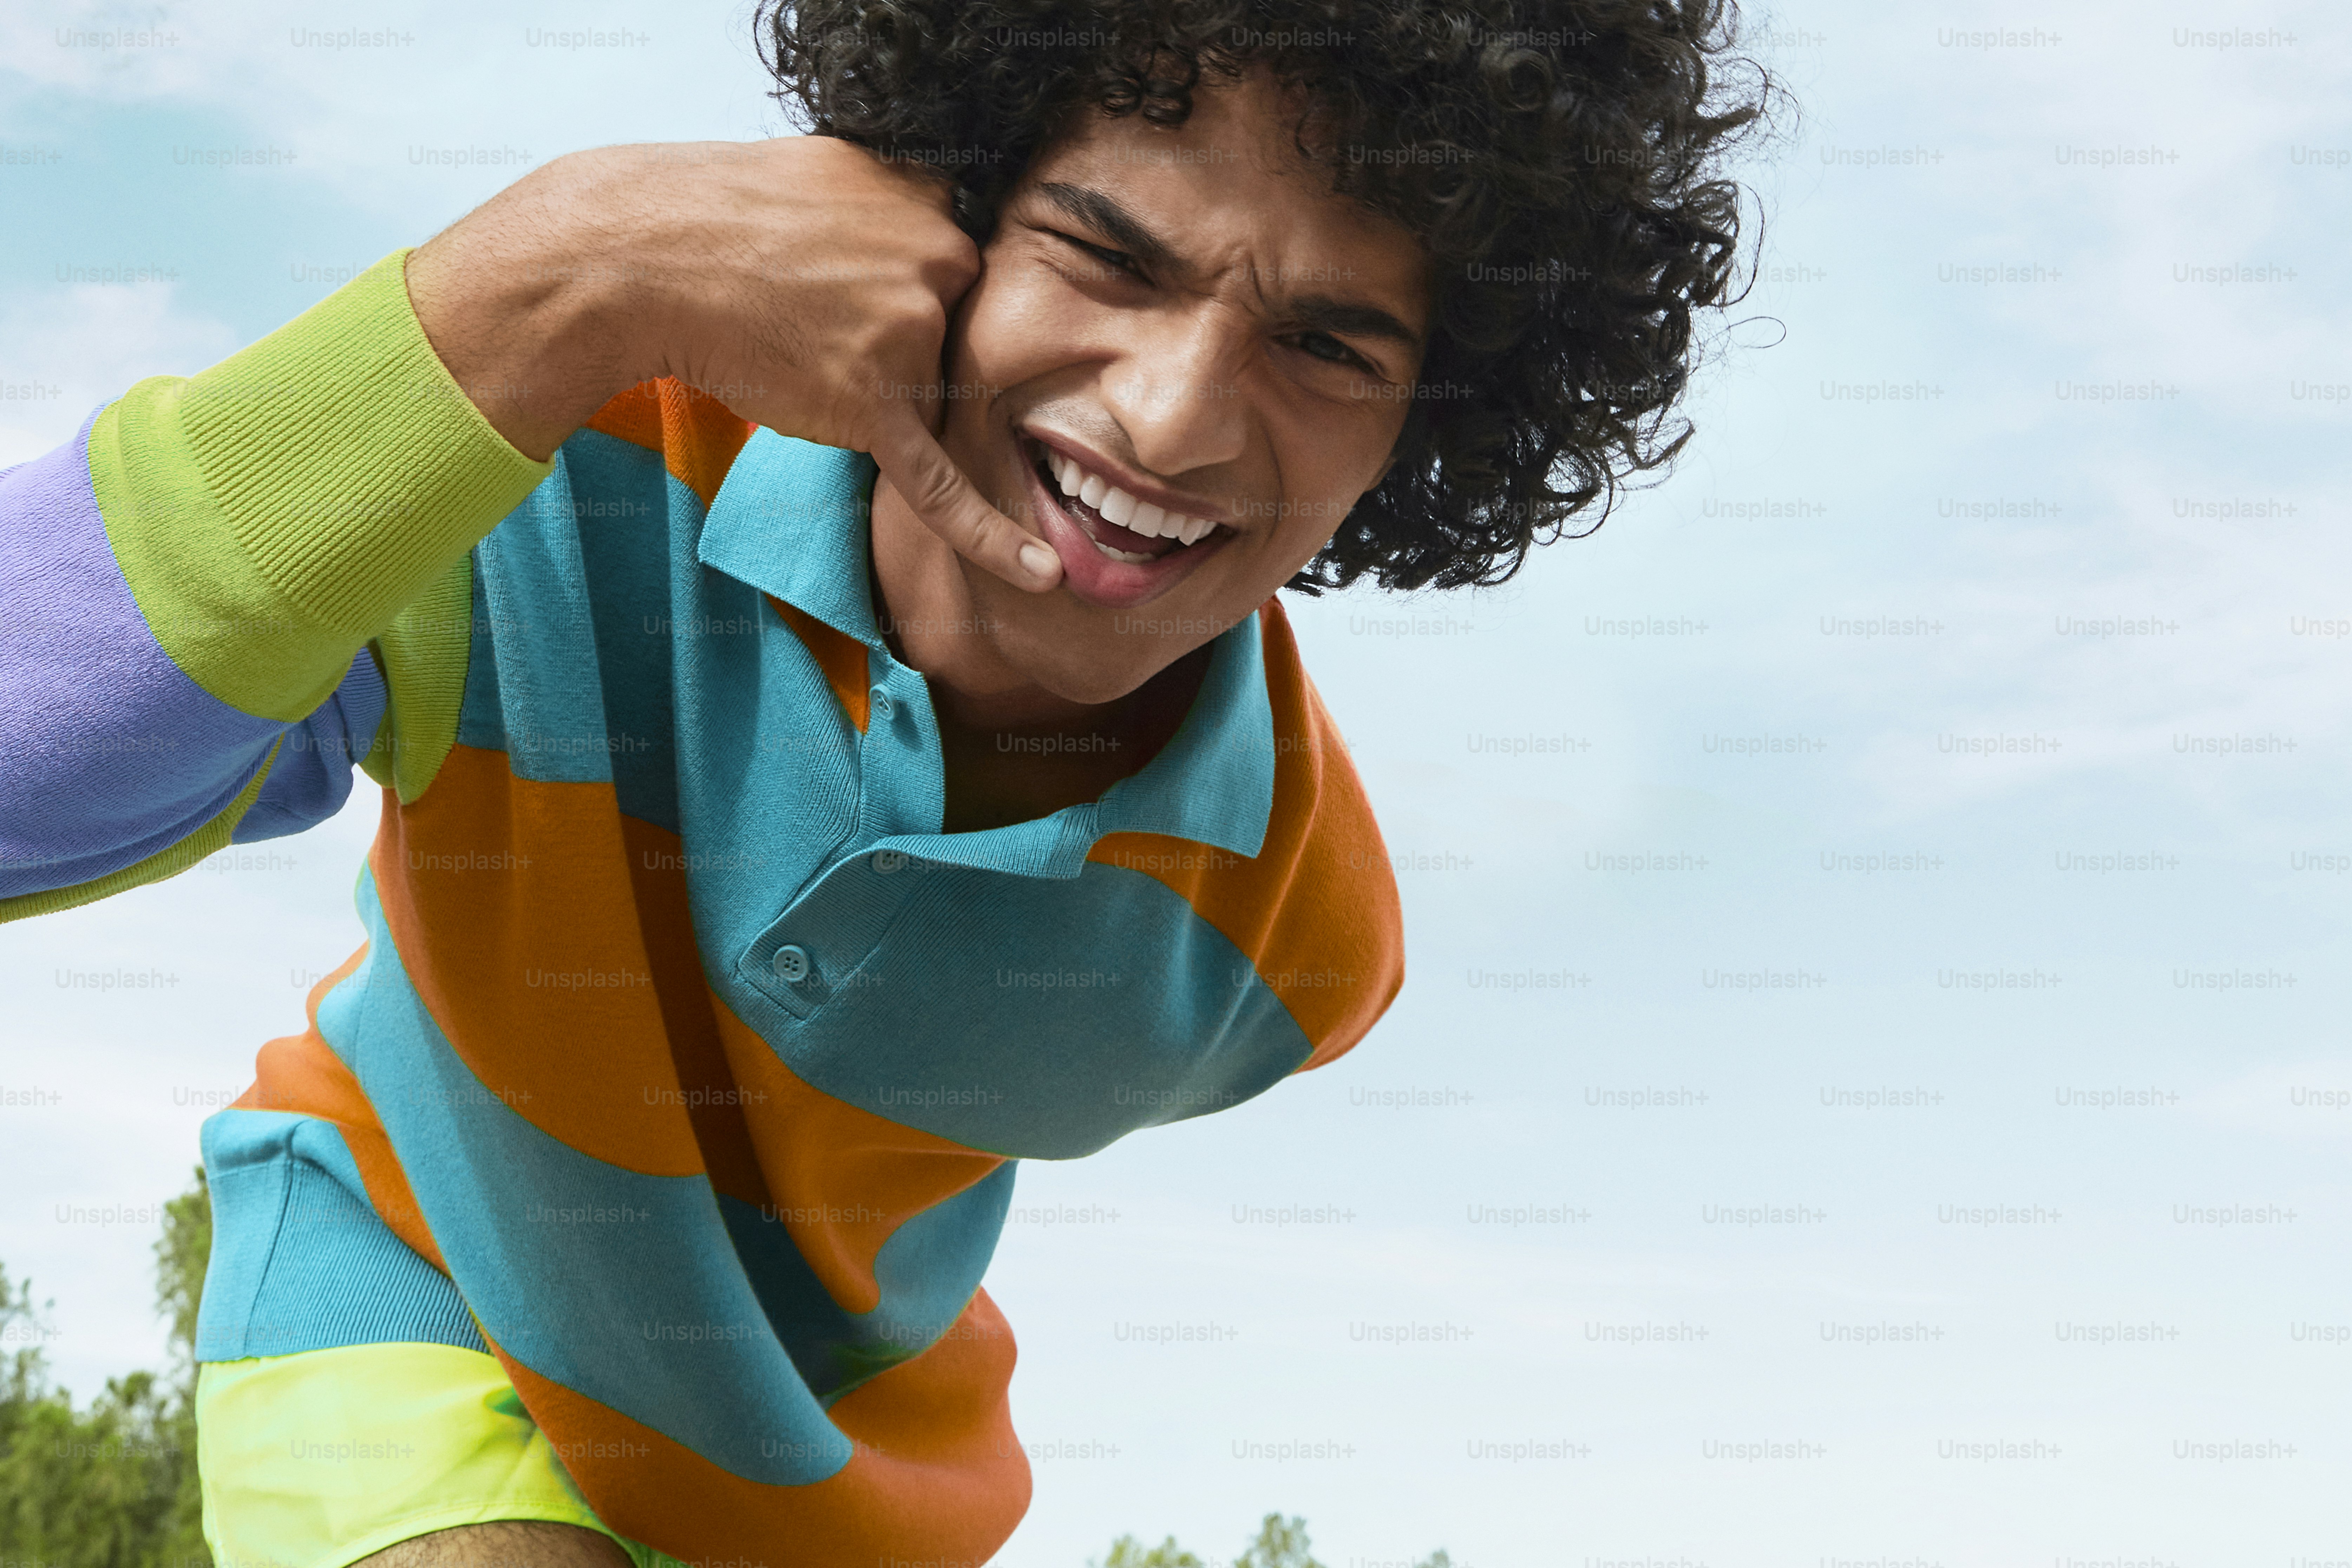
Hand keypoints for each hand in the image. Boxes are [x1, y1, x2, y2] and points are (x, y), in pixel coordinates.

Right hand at [404, 138, 1060, 591]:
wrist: (640, 258)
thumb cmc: (717, 214)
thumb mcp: (826, 169)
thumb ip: (894, 200)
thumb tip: (934, 219)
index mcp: (931, 199)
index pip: (966, 267)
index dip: (919, 286)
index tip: (876, 284)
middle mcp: (936, 260)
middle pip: (958, 331)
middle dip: (896, 335)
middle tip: (819, 311)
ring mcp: (909, 337)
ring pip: (931, 389)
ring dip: (872, 382)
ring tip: (795, 342)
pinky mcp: (874, 409)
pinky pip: (943, 484)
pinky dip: (992, 536)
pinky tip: (1042, 576)